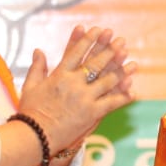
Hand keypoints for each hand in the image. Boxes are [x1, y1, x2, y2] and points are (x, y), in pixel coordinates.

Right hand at [18, 26, 135, 155]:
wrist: (35, 137)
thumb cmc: (30, 112)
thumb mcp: (30, 87)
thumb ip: (37, 67)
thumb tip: (38, 50)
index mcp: (59, 75)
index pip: (76, 52)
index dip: (88, 39)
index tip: (98, 29)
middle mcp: (74, 83)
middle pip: (96, 63)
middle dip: (110, 50)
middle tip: (121, 41)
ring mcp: (85, 98)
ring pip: (108, 81)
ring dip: (122, 71)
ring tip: (134, 64)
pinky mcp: (92, 113)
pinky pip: (112, 103)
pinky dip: (123, 97)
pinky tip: (133, 92)